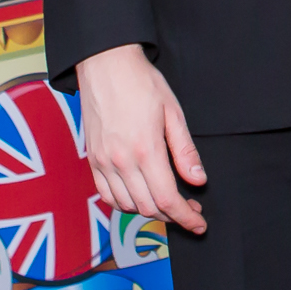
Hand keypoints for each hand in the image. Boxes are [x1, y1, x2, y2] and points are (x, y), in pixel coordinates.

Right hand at [73, 44, 207, 233]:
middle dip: (171, 215)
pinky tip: (138, 195)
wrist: (105, 65)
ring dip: (148, 210)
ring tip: (166, 201)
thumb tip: (198, 180)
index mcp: (145, 150)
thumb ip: (185, 151)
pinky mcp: (92, 159)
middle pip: (147, 207)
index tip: (199, 224)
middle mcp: (121, 161)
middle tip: (189, 209)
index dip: (186, 218)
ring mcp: (103, 162)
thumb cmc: (141, 83)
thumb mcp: (173, 112)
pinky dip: (124, 203)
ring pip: (126, 206)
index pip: (167, 199)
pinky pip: (106, 195)